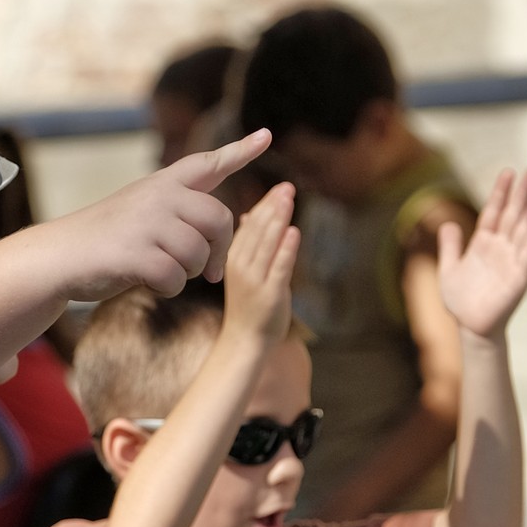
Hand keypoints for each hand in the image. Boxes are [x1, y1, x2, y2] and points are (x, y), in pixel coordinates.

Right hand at [49, 129, 272, 301]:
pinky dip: (170, 288)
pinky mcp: (136, 253)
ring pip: (199, 254)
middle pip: (220, 220)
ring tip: (166, 270)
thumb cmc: (108, 238)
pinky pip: (176, 278)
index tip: (267, 136)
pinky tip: (151, 282)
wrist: (60, 255)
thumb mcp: (143, 208)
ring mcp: (146, 222)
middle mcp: (158, 195)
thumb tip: (226, 221)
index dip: (239, 151)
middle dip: (219, 250)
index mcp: (163, 183)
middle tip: (210, 270)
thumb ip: (181, 208)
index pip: (207, 163)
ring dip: (190, 273)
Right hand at [220, 182, 299, 346]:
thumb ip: (249, 243)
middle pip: (258, 230)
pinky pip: (279, 267)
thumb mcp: (243, 269)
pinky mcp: (270, 293)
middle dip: (273, 206)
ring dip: (279, 219)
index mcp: (233, 257)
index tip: (279, 188)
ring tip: (290, 199)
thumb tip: (248, 215)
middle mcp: (240, 266)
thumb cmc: (247, 304)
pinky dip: (287, 249)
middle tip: (287, 187)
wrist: (245, 340)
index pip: (250, 225)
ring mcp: (254, 279)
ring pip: (267, 244)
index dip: (265, 205)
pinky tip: (294, 231)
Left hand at [438, 167, 526, 338]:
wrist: (471, 327)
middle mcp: (500, 248)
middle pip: (513, 214)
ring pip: (525, 229)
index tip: (509, 172)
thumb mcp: (448, 269)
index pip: (494, 211)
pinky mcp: (519, 277)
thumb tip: (448, 224)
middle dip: (523, 193)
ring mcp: (511, 260)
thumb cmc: (461, 301)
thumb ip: (450, 247)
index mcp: (483, 243)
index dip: (501, 192)